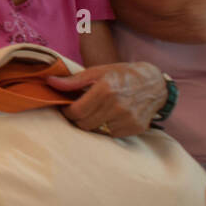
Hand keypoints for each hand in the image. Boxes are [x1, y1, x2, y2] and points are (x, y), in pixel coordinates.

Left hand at [48, 62, 165, 136]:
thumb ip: (73, 81)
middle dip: (78, 118)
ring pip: (97, 130)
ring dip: (93, 123)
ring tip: (97, 111)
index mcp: (106, 90)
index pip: (76, 111)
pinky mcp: (135, 128)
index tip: (67, 107)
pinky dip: (108, 127)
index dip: (67, 111)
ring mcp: (128, 119)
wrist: (154, 83)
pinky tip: (112, 116)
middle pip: (85, 124)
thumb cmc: (122, 75)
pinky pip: (112, 134)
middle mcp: (117, 106)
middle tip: (80, 110)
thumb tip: (50, 82)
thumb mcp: (98, 72)